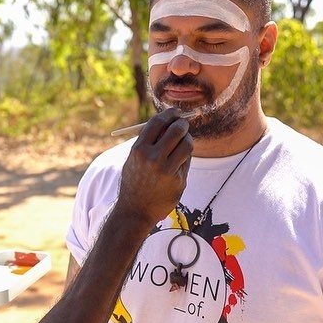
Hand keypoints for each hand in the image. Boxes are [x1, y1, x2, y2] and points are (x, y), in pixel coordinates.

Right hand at [116, 107, 192, 225]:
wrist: (135, 210)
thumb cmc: (134, 180)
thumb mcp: (135, 158)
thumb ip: (149, 141)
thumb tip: (169, 121)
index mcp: (139, 149)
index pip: (158, 122)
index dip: (169, 114)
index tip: (175, 112)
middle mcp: (153, 158)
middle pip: (176, 130)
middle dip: (183, 124)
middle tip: (184, 124)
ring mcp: (167, 170)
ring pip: (187, 144)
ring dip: (187, 140)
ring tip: (182, 143)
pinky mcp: (178, 181)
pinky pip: (186, 162)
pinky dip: (184, 158)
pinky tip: (177, 164)